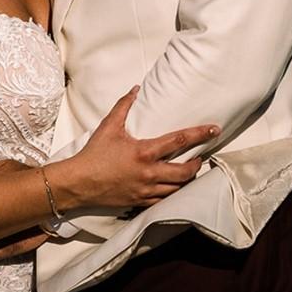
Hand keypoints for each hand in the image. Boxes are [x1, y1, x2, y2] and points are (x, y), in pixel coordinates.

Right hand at [49, 86, 218, 210]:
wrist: (78, 183)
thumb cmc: (94, 154)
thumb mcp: (109, 126)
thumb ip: (124, 105)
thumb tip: (135, 88)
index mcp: (144, 152)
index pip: (180, 140)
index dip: (200, 134)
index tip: (214, 130)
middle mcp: (148, 173)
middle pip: (185, 171)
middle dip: (197, 164)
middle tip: (201, 157)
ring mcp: (145, 190)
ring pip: (176, 189)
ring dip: (187, 180)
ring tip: (190, 172)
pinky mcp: (139, 202)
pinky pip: (163, 201)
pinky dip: (172, 194)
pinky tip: (174, 188)